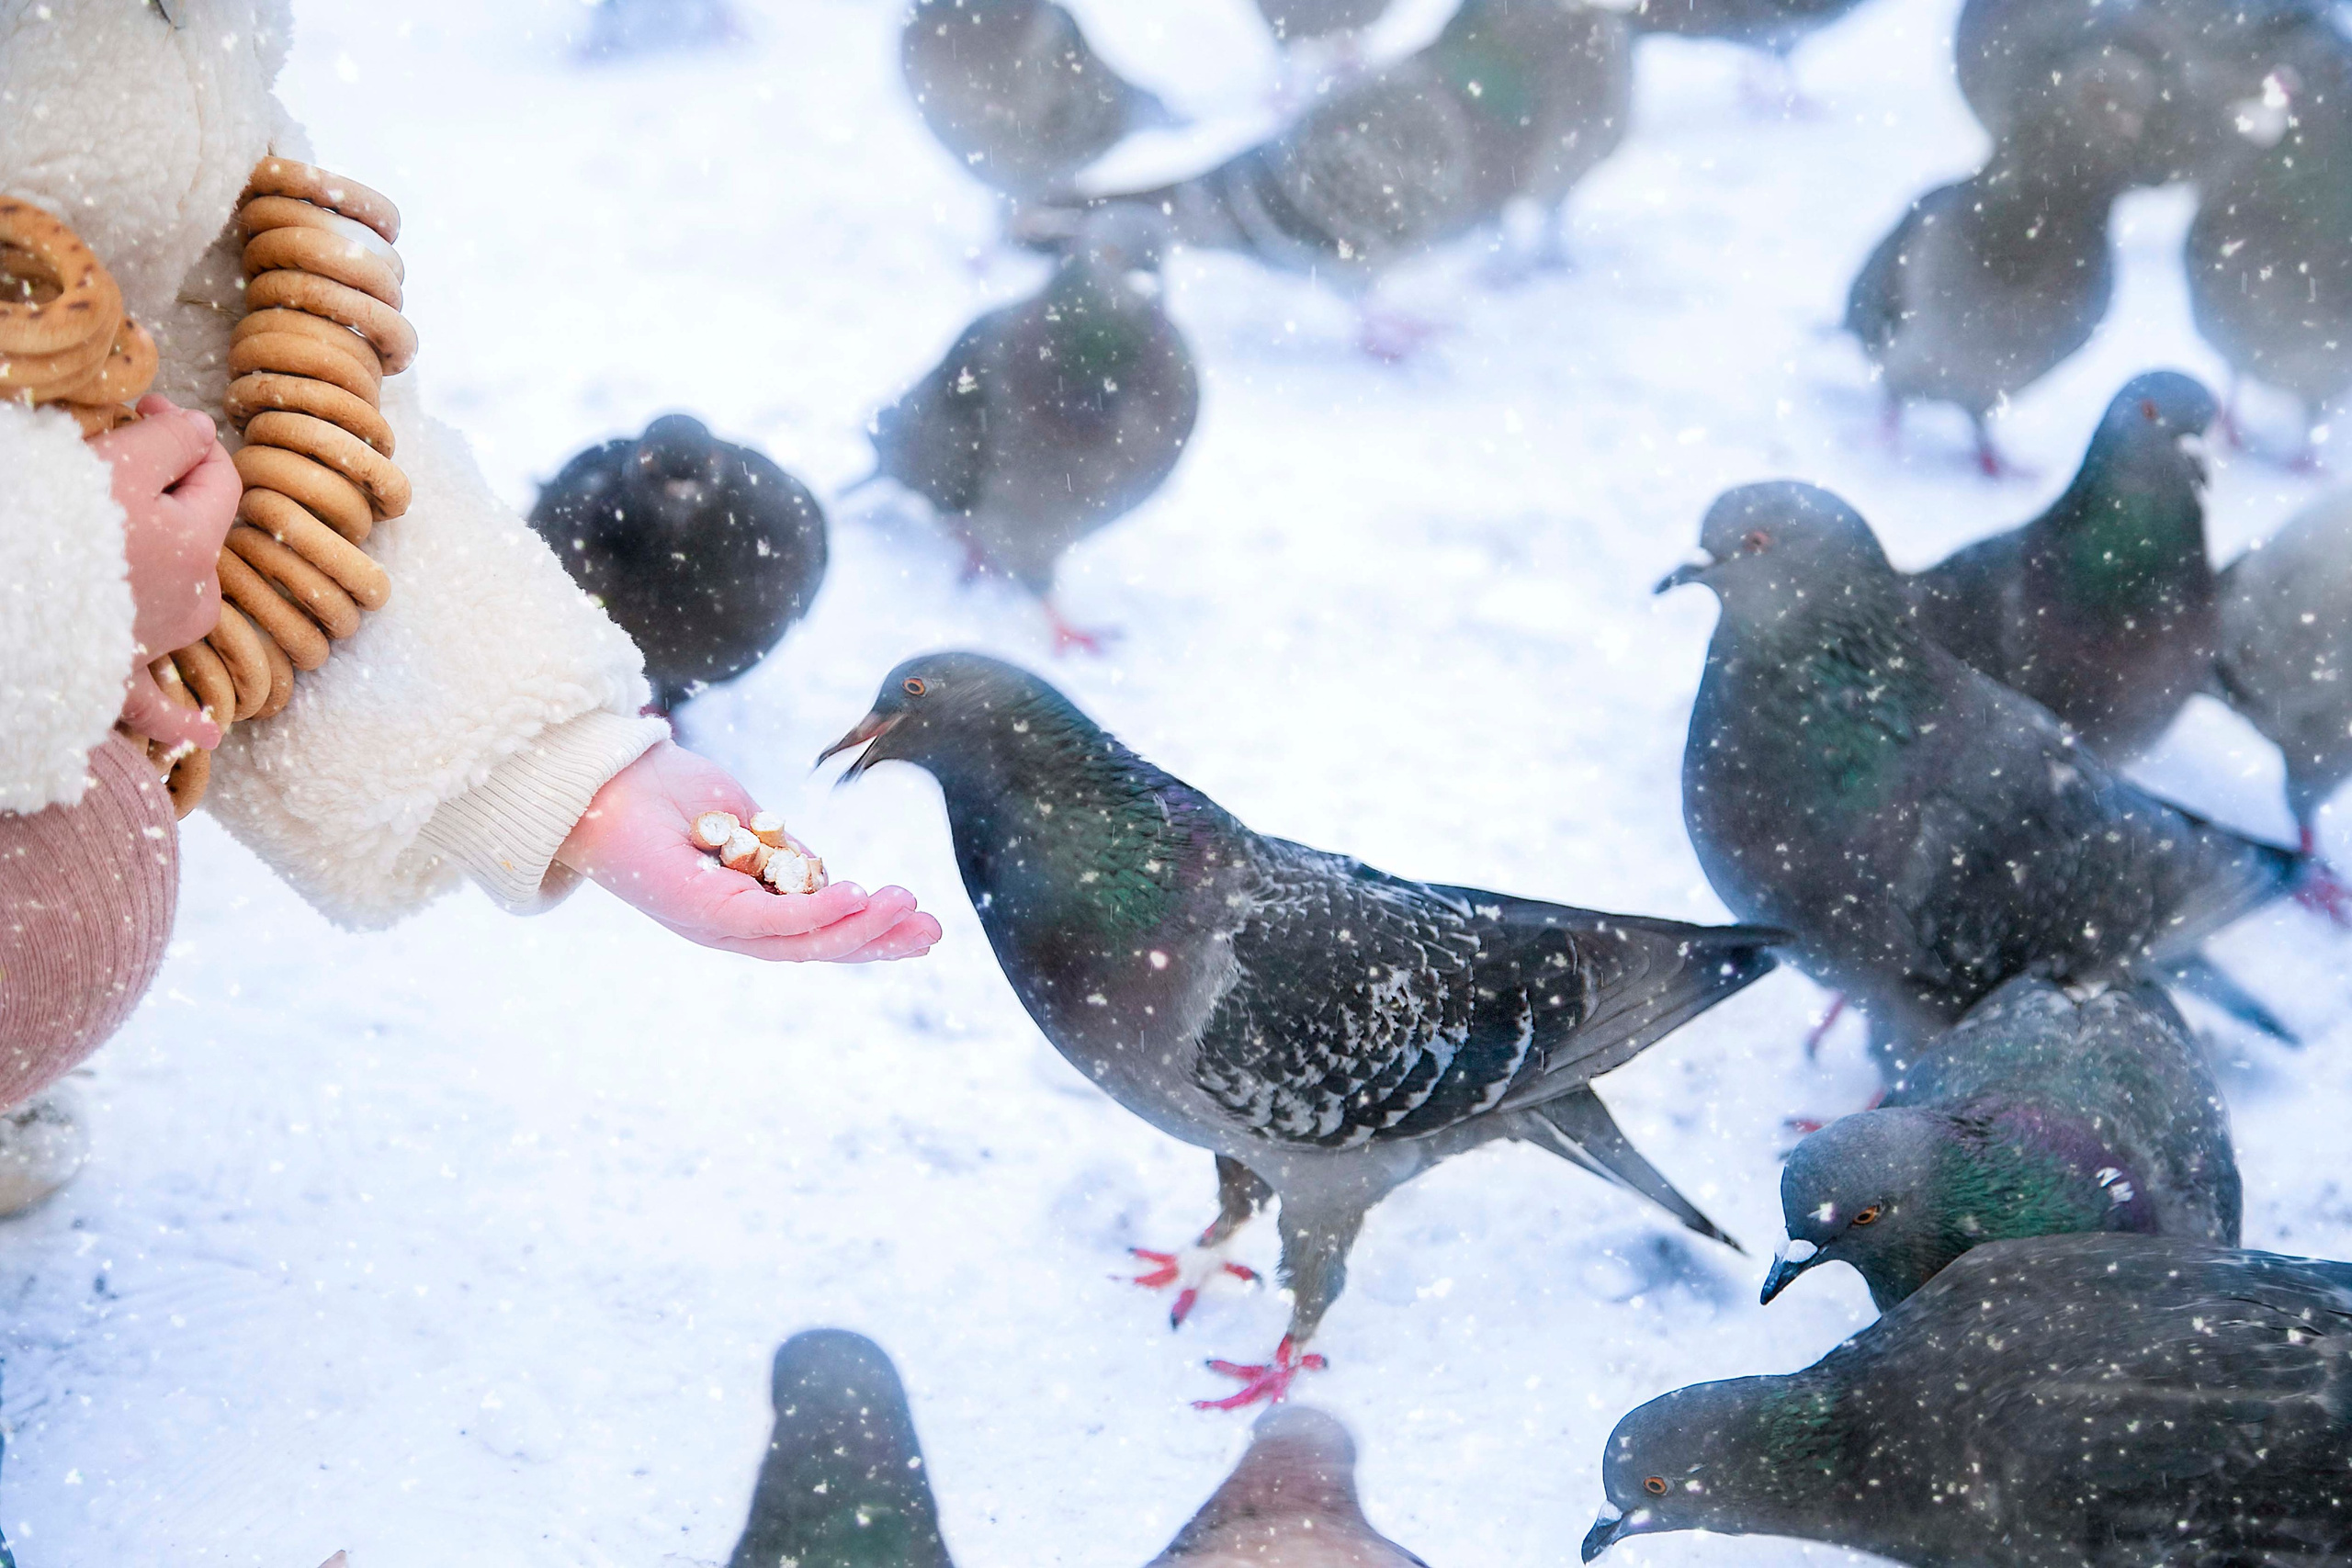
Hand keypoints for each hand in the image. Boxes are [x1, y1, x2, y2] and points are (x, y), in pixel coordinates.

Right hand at [90, 396, 239, 751]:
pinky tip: (206, 732)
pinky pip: (153, 703)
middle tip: (111, 458)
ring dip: (161, 566)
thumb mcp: (108, 463)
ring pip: (179, 596)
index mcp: (194, 540)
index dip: (184, 431)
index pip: (215, 472)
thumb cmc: (43, 525)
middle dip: (165, 491)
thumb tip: (198, 429)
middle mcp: (191, 597)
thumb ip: (166, 441)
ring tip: (110, 536)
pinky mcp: (113, 677)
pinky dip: (176, 717)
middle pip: (195, 529)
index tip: (141, 406)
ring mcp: (155, 640)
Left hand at [558, 741, 941, 962]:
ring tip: (909, 909)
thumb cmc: (660, 793)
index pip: (817, 932)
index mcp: (740, 910)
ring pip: (800, 942)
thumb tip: (823, 874)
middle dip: (880, 943)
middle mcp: (728, 928)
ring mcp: (712, 924)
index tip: (922, 922)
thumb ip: (782, 851)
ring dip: (860, 928)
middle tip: (935, 932)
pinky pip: (769, 919)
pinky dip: (815, 912)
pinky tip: (855, 894)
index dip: (871, 931)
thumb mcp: (742, 820)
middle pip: (817, 949)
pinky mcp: (698, 909)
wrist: (593, 777)